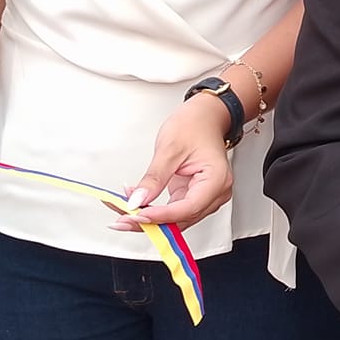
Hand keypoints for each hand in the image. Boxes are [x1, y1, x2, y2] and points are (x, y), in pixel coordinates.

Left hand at [114, 94, 237, 231]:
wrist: (203, 118)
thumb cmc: (194, 126)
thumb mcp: (169, 149)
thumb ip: (153, 178)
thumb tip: (137, 201)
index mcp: (216, 180)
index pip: (188, 207)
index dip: (162, 216)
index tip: (138, 215)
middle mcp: (215, 193)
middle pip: (182, 218)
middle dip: (151, 221)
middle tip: (123, 219)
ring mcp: (206, 197)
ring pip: (176, 219)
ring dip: (150, 218)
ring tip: (123, 210)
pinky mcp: (194, 197)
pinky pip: (173, 210)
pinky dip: (154, 209)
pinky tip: (135, 205)